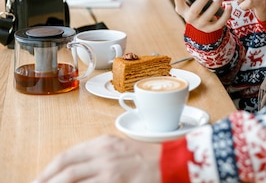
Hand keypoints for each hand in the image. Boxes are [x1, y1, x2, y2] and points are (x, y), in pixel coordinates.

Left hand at [32, 135, 160, 182]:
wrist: (171, 162)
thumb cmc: (147, 159)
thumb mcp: (120, 150)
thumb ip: (98, 157)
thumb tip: (74, 173)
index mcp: (102, 143)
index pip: (66, 156)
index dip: (48, 170)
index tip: (38, 181)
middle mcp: (104, 152)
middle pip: (65, 168)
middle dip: (47, 181)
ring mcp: (110, 167)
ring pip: (72, 179)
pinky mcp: (115, 180)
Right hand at [167, 0, 231, 32]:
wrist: (200, 27)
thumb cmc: (192, 8)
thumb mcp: (183, 1)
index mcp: (181, 10)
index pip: (178, 0)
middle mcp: (190, 19)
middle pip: (195, 9)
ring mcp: (200, 25)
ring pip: (208, 16)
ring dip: (215, 6)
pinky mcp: (211, 29)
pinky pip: (219, 23)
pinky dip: (225, 16)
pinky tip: (229, 6)